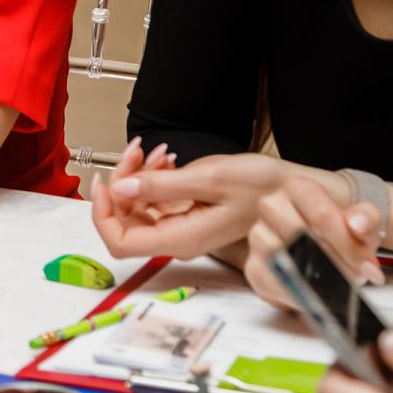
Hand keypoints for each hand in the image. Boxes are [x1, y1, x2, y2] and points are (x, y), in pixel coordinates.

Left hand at [93, 151, 292, 260]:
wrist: (290, 190)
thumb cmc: (260, 186)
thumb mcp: (210, 178)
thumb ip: (162, 186)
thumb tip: (120, 188)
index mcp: (179, 238)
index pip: (120, 242)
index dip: (102, 213)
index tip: (104, 180)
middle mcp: (177, 240)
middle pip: (125, 220)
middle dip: (122, 183)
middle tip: (137, 151)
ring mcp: (181, 229)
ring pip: (138, 208)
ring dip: (138, 177)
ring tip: (157, 151)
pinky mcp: (186, 217)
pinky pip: (155, 202)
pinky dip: (154, 179)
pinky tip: (167, 160)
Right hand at [243, 173, 384, 309]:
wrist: (326, 240)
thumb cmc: (343, 228)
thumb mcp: (363, 219)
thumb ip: (367, 218)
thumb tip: (358, 224)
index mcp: (297, 188)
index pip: (321, 215)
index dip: (347, 244)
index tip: (367, 265)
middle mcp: (272, 206)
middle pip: (300, 236)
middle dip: (334, 262)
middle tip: (356, 277)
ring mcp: (259, 235)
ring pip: (284, 259)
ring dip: (317, 280)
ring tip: (341, 285)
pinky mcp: (254, 265)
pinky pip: (271, 283)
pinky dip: (297, 295)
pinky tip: (319, 295)